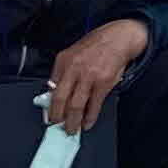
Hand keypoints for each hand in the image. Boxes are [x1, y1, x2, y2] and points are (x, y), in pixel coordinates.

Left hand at [46, 17, 149, 133]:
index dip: (49, 104)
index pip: (51, 87)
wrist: (119, 38)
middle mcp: (74, 68)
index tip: (49, 115)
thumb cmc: (96, 46)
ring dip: (72, 121)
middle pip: (60, 98)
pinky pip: (94, 105)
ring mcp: (89, 76)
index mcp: (64, 61)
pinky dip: (90, 117)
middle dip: (57, 117)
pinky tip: (87, 123)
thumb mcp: (74, 53)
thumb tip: (55, 93)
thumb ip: (64, 71)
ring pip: (76, 105)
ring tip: (71, 129)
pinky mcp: (104, 82)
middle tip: (56, 126)